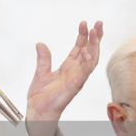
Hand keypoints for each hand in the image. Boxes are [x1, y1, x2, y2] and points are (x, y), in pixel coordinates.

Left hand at [25, 21, 103, 135]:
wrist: (37, 111)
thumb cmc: (40, 97)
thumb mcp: (40, 73)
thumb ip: (43, 59)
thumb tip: (40, 44)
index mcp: (68, 68)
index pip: (79, 48)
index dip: (82, 36)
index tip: (84, 23)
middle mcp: (75, 72)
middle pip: (89, 51)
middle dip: (95, 37)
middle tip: (98, 23)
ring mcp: (76, 79)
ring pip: (91, 60)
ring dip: (94, 46)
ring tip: (94, 32)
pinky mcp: (74, 86)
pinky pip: (83, 73)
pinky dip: (86, 62)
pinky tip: (85, 51)